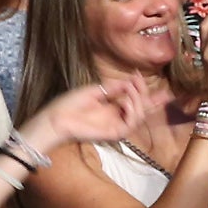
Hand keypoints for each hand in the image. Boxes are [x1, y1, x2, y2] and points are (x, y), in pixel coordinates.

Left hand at [28, 76, 148, 152]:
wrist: (56, 118)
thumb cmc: (69, 104)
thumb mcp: (94, 90)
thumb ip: (113, 87)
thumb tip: (130, 81)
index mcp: (112, 108)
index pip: (134, 100)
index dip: (141, 89)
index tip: (139, 74)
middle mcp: (117, 117)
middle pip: (142, 109)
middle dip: (150, 97)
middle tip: (142, 81)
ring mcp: (116, 126)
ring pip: (139, 116)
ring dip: (138, 101)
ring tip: (130, 89)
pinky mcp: (114, 134)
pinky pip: (130, 124)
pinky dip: (132, 111)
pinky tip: (127, 101)